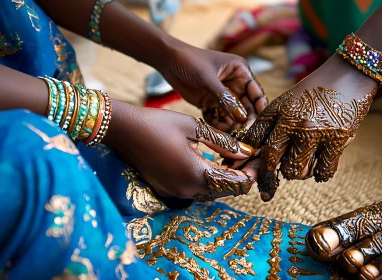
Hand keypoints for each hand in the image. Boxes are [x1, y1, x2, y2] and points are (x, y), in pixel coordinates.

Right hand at [104, 100, 257, 201]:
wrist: (123, 131)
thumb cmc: (158, 123)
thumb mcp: (195, 128)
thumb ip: (224, 143)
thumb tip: (247, 151)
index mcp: (197, 173)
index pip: (236, 183)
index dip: (251, 172)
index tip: (258, 158)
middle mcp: (188, 189)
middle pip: (226, 191)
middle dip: (240, 175)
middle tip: (248, 156)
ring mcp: (177, 192)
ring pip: (212, 192)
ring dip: (225, 179)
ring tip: (233, 158)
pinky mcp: (169, 189)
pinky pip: (197, 189)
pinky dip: (209, 179)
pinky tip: (213, 162)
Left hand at [158, 42, 267, 131]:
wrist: (167, 60)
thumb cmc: (190, 61)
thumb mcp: (208, 79)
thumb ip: (224, 98)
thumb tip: (241, 117)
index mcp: (240, 72)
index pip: (256, 93)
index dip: (259, 108)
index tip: (260, 124)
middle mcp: (235, 84)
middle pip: (246, 107)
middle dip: (245, 120)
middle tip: (244, 134)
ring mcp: (222, 95)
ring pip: (233, 115)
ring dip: (232, 125)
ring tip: (229, 134)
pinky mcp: (210, 103)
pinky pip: (219, 117)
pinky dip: (218, 124)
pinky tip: (215, 128)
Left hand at [240, 54, 378, 200]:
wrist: (348, 74)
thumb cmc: (313, 92)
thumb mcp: (285, 102)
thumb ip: (269, 125)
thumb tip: (253, 152)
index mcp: (278, 111)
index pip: (255, 141)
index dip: (248, 159)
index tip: (246, 172)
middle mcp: (293, 122)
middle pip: (272, 161)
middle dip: (270, 175)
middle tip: (273, 179)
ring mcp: (315, 132)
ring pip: (297, 170)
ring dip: (297, 172)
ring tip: (302, 163)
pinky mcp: (337, 139)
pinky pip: (323, 170)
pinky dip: (319, 173)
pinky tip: (318, 168)